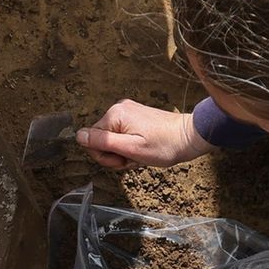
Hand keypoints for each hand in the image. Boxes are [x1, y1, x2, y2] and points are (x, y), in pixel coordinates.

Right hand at [76, 100, 215, 169]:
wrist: (190, 136)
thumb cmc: (165, 145)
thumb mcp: (131, 149)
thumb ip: (103, 142)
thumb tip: (78, 136)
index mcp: (114, 115)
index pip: (91, 139)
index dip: (105, 155)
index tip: (123, 158)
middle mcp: (118, 109)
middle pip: (101, 139)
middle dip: (114, 154)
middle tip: (132, 159)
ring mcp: (128, 111)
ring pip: (112, 139)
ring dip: (123, 151)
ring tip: (140, 154)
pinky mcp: (135, 116)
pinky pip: (122, 134)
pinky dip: (130, 145)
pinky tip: (142, 149)